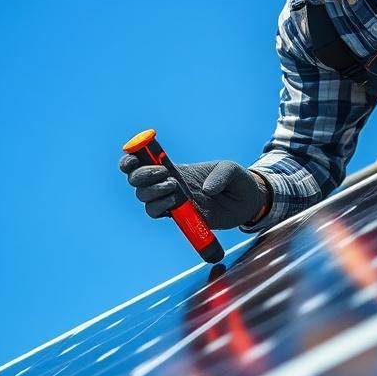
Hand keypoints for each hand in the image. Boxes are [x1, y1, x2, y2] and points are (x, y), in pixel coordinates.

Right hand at [118, 157, 266, 229]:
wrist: (246, 204)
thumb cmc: (236, 181)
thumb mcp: (231, 169)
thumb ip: (221, 175)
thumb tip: (206, 190)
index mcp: (174, 167)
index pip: (142, 160)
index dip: (130, 159)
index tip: (132, 159)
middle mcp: (167, 182)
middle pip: (136, 179)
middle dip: (142, 175)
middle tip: (165, 174)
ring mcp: (171, 199)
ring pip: (144, 197)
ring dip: (153, 192)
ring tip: (176, 189)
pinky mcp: (178, 216)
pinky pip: (156, 212)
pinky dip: (160, 207)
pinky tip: (176, 203)